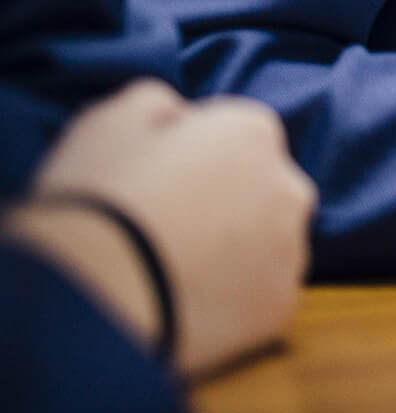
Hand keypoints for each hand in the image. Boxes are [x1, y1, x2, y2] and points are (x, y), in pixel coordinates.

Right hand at [21, 80, 316, 375]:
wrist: (89, 298)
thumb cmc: (95, 200)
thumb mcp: (110, 120)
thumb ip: (157, 102)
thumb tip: (176, 114)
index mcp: (253, 132)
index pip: (236, 135)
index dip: (192, 158)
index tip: (155, 181)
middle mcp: (289, 187)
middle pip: (262, 188)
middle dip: (226, 202)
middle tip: (163, 228)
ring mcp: (290, 252)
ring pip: (267, 245)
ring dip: (234, 253)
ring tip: (168, 271)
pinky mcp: (279, 309)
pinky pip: (259, 298)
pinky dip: (231, 302)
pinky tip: (184, 305)